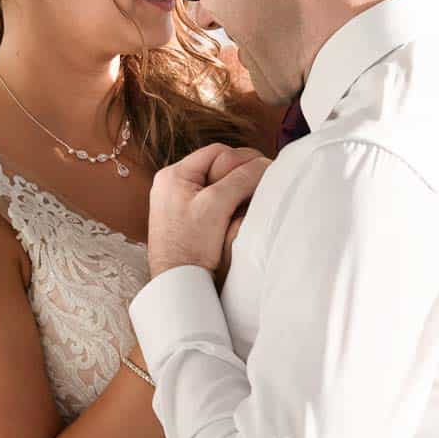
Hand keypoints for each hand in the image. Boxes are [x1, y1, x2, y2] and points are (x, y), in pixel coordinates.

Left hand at [147, 144, 270, 278]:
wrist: (178, 285)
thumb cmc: (189, 248)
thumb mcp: (216, 206)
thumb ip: (240, 180)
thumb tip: (264, 164)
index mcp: (174, 175)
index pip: (218, 153)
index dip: (243, 160)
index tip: (264, 170)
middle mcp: (174, 184)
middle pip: (219, 167)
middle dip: (242, 175)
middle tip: (262, 185)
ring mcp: (181, 202)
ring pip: (220, 184)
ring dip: (238, 190)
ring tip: (251, 201)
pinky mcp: (189, 219)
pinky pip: (216, 202)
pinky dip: (231, 204)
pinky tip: (239, 214)